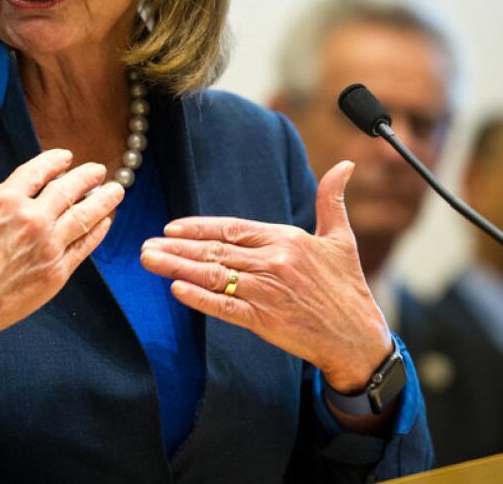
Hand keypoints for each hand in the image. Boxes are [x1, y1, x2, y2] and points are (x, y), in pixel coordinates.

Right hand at [0, 136, 123, 345]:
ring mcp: (48, 247)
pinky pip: (85, 246)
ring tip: (117, 190)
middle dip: (87, 177)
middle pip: (68, 190)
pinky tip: (106, 222)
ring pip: (84, 215)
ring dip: (103, 200)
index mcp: (4, 201)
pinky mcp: (56, 273)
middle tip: (99, 170)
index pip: (38, 171)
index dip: (55, 161)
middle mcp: (31, 220)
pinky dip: (98, 231)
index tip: (66, 157)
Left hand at [139, 160, 391, 392]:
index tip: (170, 227)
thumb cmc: (348, 288)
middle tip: (144, 245)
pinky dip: (200, 299)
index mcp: (287, 239)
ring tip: (149, 261)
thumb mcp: (341, 239)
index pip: (233, 228)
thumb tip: (344, 164)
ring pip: (214, 276)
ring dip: (177, 268)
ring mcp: (268, 292)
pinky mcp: (266, 321)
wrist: (358, 339)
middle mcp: (274, 263)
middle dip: (176, 247)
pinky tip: (176, 289)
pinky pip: (225, 308)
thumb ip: (331, 201)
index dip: (198, 227)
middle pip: (215, 251)